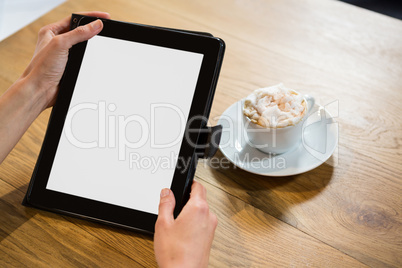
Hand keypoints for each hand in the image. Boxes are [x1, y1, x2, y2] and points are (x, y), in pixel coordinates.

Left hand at [0, 12, 109, 163]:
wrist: (40, 90)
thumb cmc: (42, 68)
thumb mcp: (60, 44)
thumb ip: (79, 33)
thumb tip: (96, 25)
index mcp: (51, 32)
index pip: (75, 19)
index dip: (91, 17)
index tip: (105, 17)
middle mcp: (57, 42)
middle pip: (80, 31)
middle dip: (93, 30)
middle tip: (107, 29)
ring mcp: (65, 55)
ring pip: (84, 46)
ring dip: (92, 45)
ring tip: (102, 42)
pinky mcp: (71, 66)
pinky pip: (85, 58)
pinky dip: (91, 57)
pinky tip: (96, 57)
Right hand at [154, 181, 217, 267]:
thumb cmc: (175, 254)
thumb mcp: (163, 224)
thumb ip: (165, 204)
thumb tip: (166, 192)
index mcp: (198, 208)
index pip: (199, 186)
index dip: (191, 183)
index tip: (185, 183)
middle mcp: (209, 216)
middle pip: (201, 198)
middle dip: (189, 199)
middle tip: (175, 205)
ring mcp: (211, 228)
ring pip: (202, 211)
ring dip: (192, 212)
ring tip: (177, 223)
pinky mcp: (210, 237)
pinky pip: (204, 223)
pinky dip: (195, 223)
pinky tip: (183, 233)